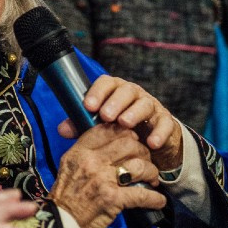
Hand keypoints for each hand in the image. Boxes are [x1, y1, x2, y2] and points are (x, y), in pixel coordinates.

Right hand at [51, 122, 166, 227]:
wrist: (59, 226)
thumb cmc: (65, 199)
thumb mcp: (69, 167)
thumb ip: (87, 153)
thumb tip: (109, 143)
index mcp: (79, 152)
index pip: (107, 129)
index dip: (124, 131)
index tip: (132, 139)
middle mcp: (91, 162)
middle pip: (128, 143)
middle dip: (142, 151)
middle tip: (146, 160)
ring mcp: (102, 180)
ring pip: (139, 165)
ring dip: (151, 171)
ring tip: (152, 178)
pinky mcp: (112, 199)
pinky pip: (141, 194)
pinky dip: (154, 198)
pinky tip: (159, 200)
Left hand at [59, 75, 183, 170]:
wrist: (151, 141)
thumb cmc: (120, 130)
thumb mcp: (100, 128)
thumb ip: (81, 126)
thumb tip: (61, 129)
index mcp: (115, 92)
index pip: (106, 83)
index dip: (97, 92)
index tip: (88, 106)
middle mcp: (134, 95)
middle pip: (126, 91)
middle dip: (115, 102)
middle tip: (105, 115)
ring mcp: (151, 106)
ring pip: (145, 104)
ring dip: (134, 113)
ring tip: (125, 124)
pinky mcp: (166, 121)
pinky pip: (165, 124)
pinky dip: (159, 133)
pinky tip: (151, 144)